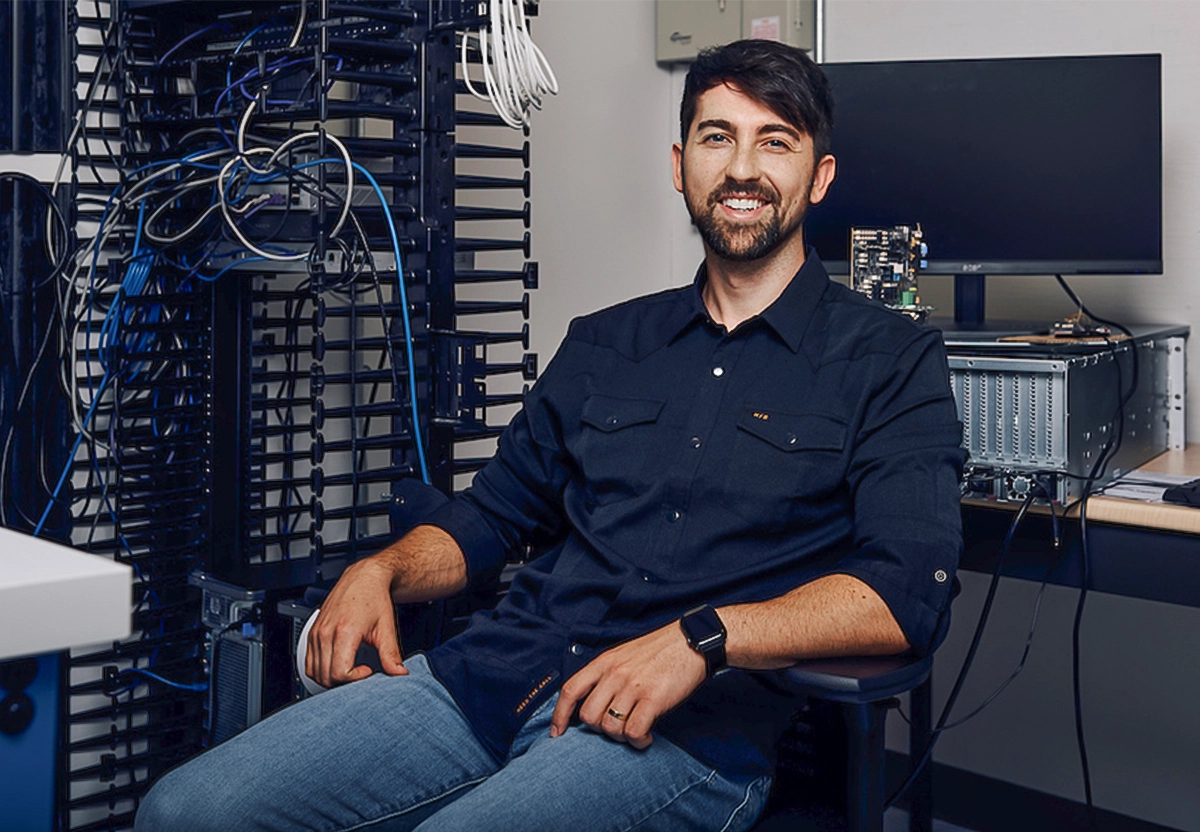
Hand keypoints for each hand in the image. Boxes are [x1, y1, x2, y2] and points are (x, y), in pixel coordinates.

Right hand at [305, 556, 407, 686]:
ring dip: (330, 678)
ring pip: (314, 672)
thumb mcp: (386, 627)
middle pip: (326, 676)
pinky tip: (335, 665)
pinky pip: (308, 662)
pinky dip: (319, 670)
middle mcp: (325, 632)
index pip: (339, 673)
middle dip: (344, 682)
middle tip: (360, 672)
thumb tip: (399, 673)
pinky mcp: (312, 632)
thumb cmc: (374, 597)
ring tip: (349, 669)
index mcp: (344, 631)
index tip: (367, 671)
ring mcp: (316, 632)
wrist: (364, 577)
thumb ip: (391, 654)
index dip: (354, 679)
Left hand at [549, 620, 706, 748]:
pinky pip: (633, 732)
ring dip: (621, 736)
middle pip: (589, 716)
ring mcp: (633, 686)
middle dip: (599, 729)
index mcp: (604, 662)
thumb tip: (593, 704)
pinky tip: (646, 736)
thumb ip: (607, 675)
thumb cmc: (659, 651)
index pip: (570, 690)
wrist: (691, 641)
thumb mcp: (625, 655)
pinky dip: (638, 741)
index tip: (557, 733)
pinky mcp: (653, 699)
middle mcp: (615, 674)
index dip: (559, 715)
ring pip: (610, 727)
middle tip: (615, 727)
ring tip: (634, 731)